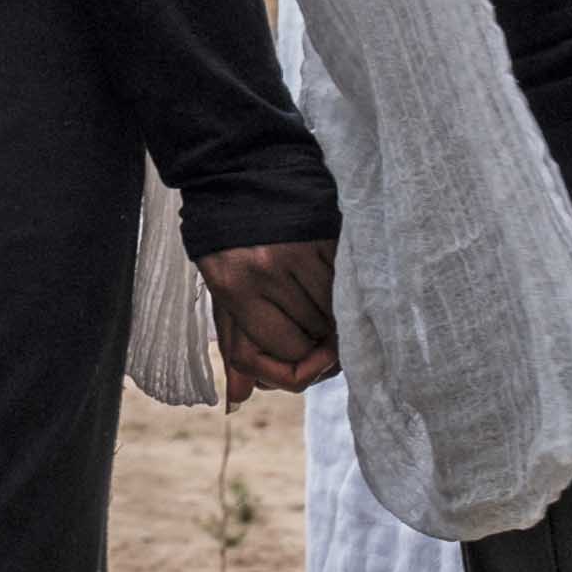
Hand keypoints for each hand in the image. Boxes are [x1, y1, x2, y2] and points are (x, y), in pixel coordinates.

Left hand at [198, 239, 339, 402]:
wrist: (237, 171)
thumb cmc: (227, 240)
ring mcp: (300, 250)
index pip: (288, 350)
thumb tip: (238, 400)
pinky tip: (336, 290)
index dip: (298, 362)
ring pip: (338, 313)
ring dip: (336, 321)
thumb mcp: (221, 290)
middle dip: (319, 343)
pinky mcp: (328, 236)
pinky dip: (347, 297)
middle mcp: (267, 268)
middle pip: (317, 335)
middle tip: (315, 335)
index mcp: (235, 285)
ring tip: (323, 310)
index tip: (299, 357)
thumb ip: (237, 344)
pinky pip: (350, 286)